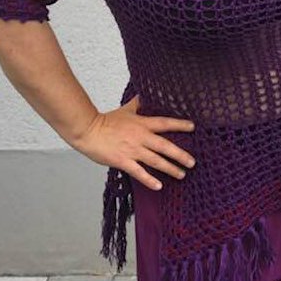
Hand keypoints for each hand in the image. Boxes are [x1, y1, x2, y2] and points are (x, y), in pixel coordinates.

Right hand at [74, 94, 196, 190]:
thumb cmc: (105, 121)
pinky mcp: (123, 161)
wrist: (88, 130)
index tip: (192, 127)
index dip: (180, 124)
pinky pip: (139, 172)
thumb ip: (137, 103)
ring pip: (156, 161)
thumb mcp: (125, 109)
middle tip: (193, 162)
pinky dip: (149, 180)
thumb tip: (145, 94)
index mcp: (142, 124)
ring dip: (170, 168)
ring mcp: (132, 150)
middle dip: (180, 155)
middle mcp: (140, 137)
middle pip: (165, 146)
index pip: (165, 123)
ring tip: (182, 174)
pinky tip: (159, 186)